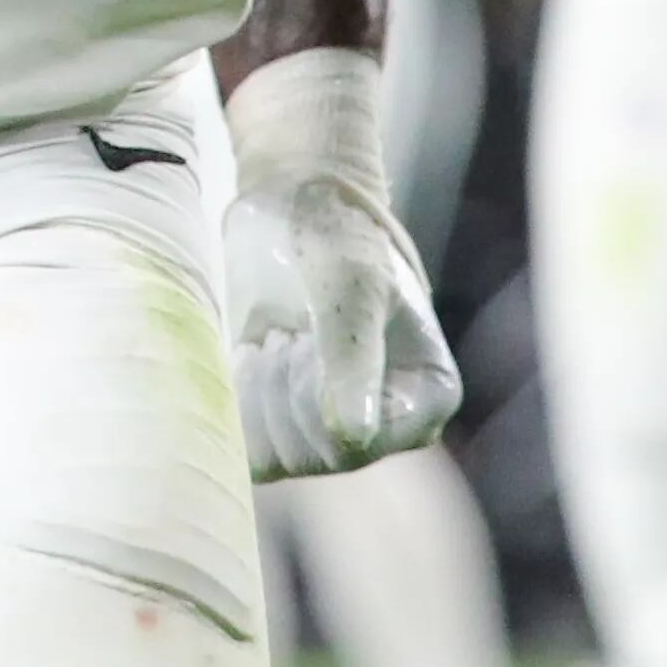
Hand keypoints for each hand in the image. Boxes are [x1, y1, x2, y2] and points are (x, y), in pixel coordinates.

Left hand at [219, 49, 461, 479]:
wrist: (294, 207)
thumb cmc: (337, 234)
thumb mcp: (349, 287)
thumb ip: (352, 361)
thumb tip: (354, 439)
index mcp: (427, 396)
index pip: (357, 446)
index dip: (312, 398)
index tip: (306, 337)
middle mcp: (387, 425)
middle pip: (317, 457)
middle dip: (286, 387)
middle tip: (292, 330)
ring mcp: (336, 430)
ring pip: (280, 458)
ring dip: (261, 390)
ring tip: (280, 337)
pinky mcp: (287, 424)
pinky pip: (251, 452)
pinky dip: (239, 400)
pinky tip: (254, 354)